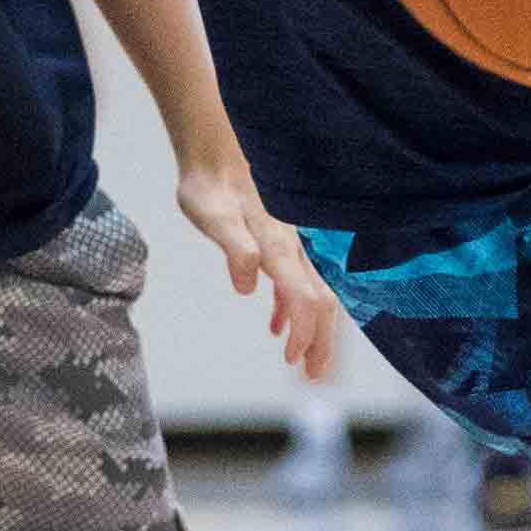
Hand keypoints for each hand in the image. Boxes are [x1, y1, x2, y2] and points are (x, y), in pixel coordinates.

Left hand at [174, 157, 340, 379]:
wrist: (214, 153)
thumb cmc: (210, 186)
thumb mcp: (213, 217)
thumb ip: (235, 249)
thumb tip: (247, 285)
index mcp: (279, 247)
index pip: (305, 300)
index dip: (305, 334)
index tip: (294, 362)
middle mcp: (292, 248)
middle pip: (321, 302)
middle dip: (321, 342)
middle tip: (313, 376)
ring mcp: (288, 245)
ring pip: (311, 294)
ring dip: (310, 330)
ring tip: (302, 362)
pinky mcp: (277, 242)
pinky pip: (294, 282)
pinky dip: (291, 309)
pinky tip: (276, 325)